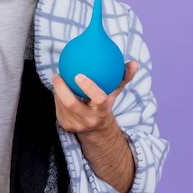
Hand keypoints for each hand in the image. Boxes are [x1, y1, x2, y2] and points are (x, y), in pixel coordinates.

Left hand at [53, 61, 138, 192]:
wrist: (97, 129)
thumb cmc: (105, 103)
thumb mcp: (114, 93)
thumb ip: (123, 77)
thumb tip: (134, 63)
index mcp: (102, 111)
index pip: (98, 99)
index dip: (88, 87)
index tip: (78, 75)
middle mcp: (89, 120)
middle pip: (71, 104)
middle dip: (62, 88)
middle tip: (58, 74)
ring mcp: (76, 125)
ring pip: (62, 105)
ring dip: (58, 91)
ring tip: (58, 77)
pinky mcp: (66, 126)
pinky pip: (58, 108)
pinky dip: (57, 97)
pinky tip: (58, 87)